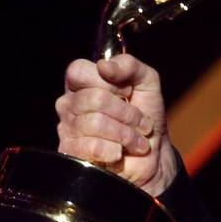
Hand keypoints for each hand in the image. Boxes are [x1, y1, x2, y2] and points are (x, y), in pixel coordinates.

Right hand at [55, 55, 178, 196]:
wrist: (153, 156)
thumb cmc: (146, 116)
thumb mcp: (147, 84)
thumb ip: (130, 65)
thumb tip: (104, 65)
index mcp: (82, 84)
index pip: (79, 71)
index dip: (109, 82)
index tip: (128, 92)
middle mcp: (69, 104)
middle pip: (95, 98)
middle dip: (128, 113)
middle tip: (142, 123)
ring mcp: (67, 129)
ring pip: (96, 123)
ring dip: (127, 134)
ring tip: (136, 140)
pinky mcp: (71, 152)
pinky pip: (93, 146)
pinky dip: (116, 150)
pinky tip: (120, 152)